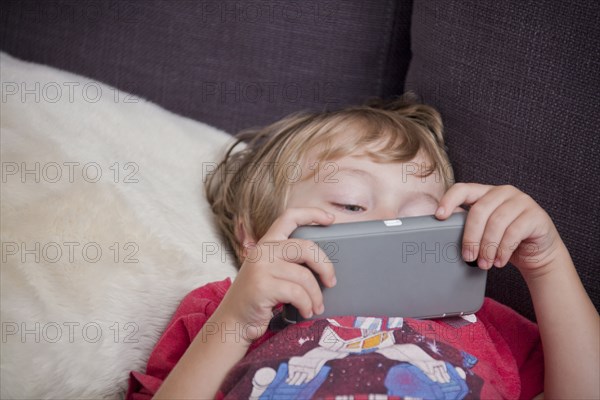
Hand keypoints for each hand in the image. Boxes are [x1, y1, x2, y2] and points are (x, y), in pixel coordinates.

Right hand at [215, 208, 336, 342]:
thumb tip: (324, 267)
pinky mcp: (262, 285)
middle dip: (325, 265)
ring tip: (316, 307)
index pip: (289, 217)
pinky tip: (306, 312)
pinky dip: (307, 305)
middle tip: (331, 282)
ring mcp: (261, 266)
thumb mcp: (270, 272)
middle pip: (306, 247)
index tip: (330, 218)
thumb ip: (288, 262)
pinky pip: (297, 293)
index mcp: (267, 243)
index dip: (312, 214)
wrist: (234, 321)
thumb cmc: (258, 299)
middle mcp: (263, 250)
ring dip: (316, 295)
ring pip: (305, 275)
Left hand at [435, 183, 562, 277]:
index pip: (463, 189)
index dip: (449, 200)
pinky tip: (499, 262)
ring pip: (497, 223)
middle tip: (468, 257)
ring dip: (488, 247)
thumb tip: (443, 235)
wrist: (537, 252)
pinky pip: (514, 232)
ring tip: (484, 263)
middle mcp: (503, 192)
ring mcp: (522, 201)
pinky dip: (503, 250)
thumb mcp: (483, 231)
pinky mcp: (536, 215)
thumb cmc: (504, 240)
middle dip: (471, 237)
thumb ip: (469, 226)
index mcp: (485, 192)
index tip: (439, 216)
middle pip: (479, 210)